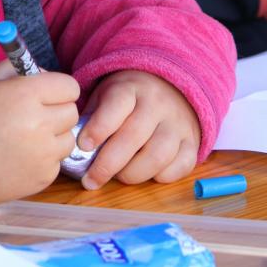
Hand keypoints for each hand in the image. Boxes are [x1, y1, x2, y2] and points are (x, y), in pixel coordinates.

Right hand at [0, 61, 80, 204]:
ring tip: (27, 138)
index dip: (58, 88)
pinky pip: (56, 162)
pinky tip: (21, 157)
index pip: (70, 87)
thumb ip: (17, 68)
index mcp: (27, 94)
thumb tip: (40, 70)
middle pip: (71, 112)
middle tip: (35, 115)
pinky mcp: (43, 178)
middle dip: (57, 110)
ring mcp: (44, 154)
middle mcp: (40, 123)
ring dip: (54, 136)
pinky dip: (44, 159)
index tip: (47, 94)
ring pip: (68, 138)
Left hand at [77, 69, 200, 189]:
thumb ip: (93, 116)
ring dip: (133, 173)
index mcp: (132, 88)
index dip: (99, 127)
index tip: (83, 146)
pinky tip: (146, 174)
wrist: (172, 87)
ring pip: (158, 155)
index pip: (117, 105)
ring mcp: (178, 123)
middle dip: (108, 164)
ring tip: (118, 177)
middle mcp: (158, 104)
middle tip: (90, 180)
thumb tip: (74, 148)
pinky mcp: (192, 142)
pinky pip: (181, 166)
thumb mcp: (107, 95)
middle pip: (134, 136)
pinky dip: (161, 176)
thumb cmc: (129, 98)